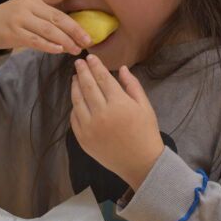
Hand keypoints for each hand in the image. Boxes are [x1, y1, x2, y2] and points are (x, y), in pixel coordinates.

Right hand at [0, 0, 91, 58]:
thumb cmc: (14, 18)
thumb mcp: (29, 8)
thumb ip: (47, 13)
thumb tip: (73, 29)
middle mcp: (29, 5)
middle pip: (57, 17)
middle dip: (75, 30)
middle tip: (88, 40)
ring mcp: (21, 19)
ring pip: (48, 30)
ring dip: (65, 41)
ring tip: (76, 49)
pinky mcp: (14, 33)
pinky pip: (35, 41)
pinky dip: (48, 46)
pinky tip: (59, 50)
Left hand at [70, 54, 163, 190]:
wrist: (140, 163)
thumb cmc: (145, 133)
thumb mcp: (145, 106)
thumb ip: (132, 85)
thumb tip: (121, 68)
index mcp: (119, 104)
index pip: (103, 78)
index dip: (95, 66)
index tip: (90, 57)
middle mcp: (101, 114)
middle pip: (87, 86)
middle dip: (82, 71)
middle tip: (78, 62)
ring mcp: (90, 127)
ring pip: (77, 101)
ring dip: (75, 86)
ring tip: (75, 78)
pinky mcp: (83, 139)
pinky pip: (74, 118)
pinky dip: (74, 106)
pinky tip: (77, 99)